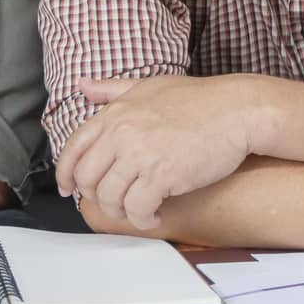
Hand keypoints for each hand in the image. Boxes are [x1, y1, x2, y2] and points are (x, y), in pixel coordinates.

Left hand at [55, 75, 257, 229]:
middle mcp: (121, 133)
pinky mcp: (162, 175)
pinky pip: (137, 209)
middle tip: (115, 202)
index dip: (65, 174)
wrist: (237, 110)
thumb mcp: (147, 85)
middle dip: (96, 197)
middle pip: (87, 179)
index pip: (73, 148)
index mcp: (114, 113)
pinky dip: (143, 219)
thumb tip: (82, 84)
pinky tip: (154, 215)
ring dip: (122, 212)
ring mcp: (140, 154)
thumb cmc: (198, 99)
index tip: (68, 190)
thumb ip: (111, 89)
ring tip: (138, 211)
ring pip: (109, 198)